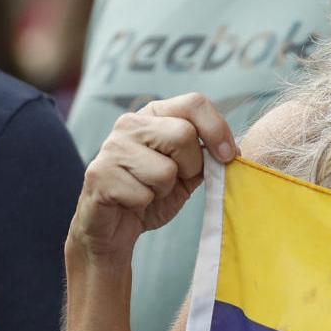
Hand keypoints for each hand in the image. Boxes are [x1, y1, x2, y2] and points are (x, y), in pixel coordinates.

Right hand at [70, 93, 236, 262]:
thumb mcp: (187, 172)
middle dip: (190, 166)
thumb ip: (207, 155)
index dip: (217, 129)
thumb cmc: (153, 194)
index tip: (229, 156)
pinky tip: (130, 202)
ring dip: (164, 190)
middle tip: (174, 180)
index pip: (193, 103)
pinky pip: (143, 194)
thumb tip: (231, 151)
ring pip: (165, 170)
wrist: (115, 227)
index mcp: (154, 114)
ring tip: (148, 192)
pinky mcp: (99, 175)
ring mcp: (111, 147)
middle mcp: (130, 123)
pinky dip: (144, 205)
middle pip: (183, 135)